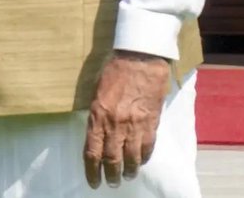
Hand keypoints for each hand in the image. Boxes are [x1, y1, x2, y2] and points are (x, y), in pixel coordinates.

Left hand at [83, 50, 170, 188]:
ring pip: (132, 157)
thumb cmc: (113, 71)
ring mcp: (135, 125)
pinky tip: (140, 161)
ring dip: (129, 170)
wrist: (139, 60)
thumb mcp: (95, 92)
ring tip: (126, 175)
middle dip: (111, 175)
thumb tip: (95, 132)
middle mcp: (115, 125)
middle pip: (112, 159)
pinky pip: (148, 147)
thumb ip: (96, 114)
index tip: (92, 181)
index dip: (92, 170)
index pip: (92, 151)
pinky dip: (143, 157)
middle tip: (111, 183)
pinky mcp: (151, 123)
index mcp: (97, 116)